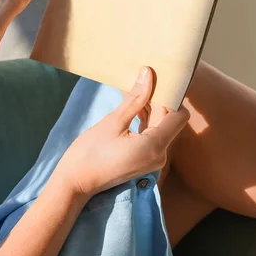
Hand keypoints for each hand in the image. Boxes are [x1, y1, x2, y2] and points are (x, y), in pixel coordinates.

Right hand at [54, 67, 189, 195]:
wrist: (75, 182)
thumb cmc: (90, 152)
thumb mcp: (113, 121)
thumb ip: (135, 98)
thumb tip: (148, 73)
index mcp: (155, 146)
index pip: (179, 115)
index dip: (172, 97)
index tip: (159, 80)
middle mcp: (160, 155)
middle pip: (169, 120)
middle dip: (158, 99)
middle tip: (143, 79)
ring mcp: (153, 160)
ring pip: (159, 126)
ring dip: (150, 108)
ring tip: (134, 89)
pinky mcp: (144, 160)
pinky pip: (151, 135)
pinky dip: (144, 119)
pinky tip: (131, 105)